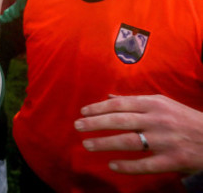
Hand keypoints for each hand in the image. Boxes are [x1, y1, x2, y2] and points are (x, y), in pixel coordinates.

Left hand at [75, 94, 202, 173]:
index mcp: (154, 104)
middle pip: (120, 121)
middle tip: (77, 126)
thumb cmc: (184, 119)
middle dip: (95, 123)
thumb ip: (136, 102)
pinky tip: (112, 165)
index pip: (120, 104)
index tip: (82, 111)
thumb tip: (109, 97)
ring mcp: (165, 141)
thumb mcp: (163, 104)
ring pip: (129, 142)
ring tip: (87, 144)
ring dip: (105, 143)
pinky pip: (145, 165)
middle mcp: (157, 120)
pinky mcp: (173, 160)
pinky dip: (127, 166)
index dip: (99, 107)